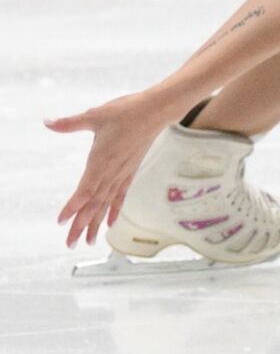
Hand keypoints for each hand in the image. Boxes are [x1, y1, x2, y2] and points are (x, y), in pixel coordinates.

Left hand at [46, 92, 174, 248]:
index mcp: (102, 160)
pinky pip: (121, 195)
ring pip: (107, 203)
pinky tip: (110, 223)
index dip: (74, 207)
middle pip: (95, 203)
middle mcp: (112, 171)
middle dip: (82, 224)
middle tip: (71, 243)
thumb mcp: (95, 115)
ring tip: (89, 241)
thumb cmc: (127, 111)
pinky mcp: (130, 171)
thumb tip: (48, 122)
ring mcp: (123, 173)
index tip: (62, 221)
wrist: (156, 111)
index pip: (85, 190)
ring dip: (96, 223)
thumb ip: (70, 122)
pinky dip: (114, 210)